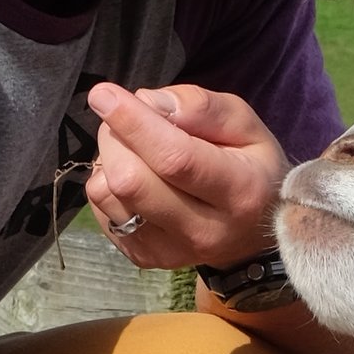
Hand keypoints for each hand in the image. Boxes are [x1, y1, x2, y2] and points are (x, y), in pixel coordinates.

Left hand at [87, 81, 285, 271]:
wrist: (253, 235)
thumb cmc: (250, 167)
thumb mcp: (246, 124)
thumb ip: (202, 107)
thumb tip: (148, 103)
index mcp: (238, 191)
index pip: (175, 158)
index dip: (134, 124)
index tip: (104, 95)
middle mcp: (204, 230)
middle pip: (131, 180)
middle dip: (115, 137)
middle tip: (125, 118)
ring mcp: (171, 251)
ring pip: (108, 195)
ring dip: (107, 159)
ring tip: (131, 149)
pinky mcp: (144, 258)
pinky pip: (101, 212)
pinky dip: (107, 183)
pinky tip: (134, 177)